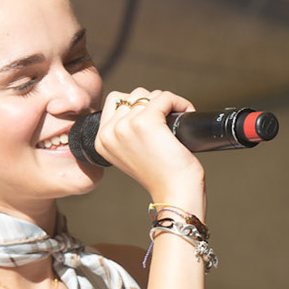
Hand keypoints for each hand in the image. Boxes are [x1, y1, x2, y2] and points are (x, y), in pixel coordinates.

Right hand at [94, 87, 202, 210]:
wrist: (175, 193)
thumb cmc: (161, 176)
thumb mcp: (131, 153)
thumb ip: (125, 133)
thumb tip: (139, 105)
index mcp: (101, 140)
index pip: (115, 101)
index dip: (138, 105)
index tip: (155, 121)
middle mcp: (109, 132)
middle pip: (132, 95)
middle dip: (153, 103)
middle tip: (168, 121)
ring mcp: (125, 126)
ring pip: (147, 94)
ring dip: (166, 102)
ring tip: (177, 118)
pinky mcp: (146, 122)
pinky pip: (164, 97)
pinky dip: (179, 102)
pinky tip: (186, 113)